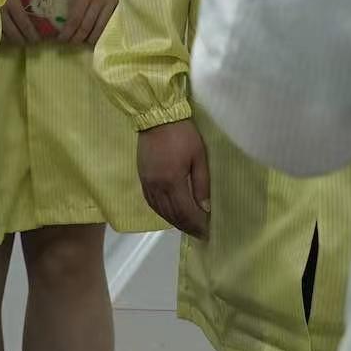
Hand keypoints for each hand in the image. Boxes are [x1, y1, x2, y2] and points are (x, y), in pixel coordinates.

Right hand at [0, 0, 36, 50]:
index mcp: (11, 0)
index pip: (23, 22)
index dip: (31, 33)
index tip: (38, 38)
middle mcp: (0, 10)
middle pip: (12, 33)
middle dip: (22, 40)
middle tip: (30, 41)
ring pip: (1, 33)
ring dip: (10, 39)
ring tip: (18, 39)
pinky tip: (3, 34)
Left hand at [55, 0, 118, 47]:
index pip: (74, 20)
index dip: (67, 33)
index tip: (60, 38)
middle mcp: (98, 1)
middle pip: (86, 28)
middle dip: (76, 39)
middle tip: (68, 42)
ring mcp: (110, 3)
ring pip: (100, 28)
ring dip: (90, 38)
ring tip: (81, 41)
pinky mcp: (118, 1)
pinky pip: (110, 22)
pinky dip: (102, 31)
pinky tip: (96, 34)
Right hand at [137, 119, 211, 239]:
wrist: (157, 117)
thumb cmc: (183, 134)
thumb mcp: (199, 157)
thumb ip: (202, 184)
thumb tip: (205, 207)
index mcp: (172, 181)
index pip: (186, 212)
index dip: (197, 224)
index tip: (207, 232)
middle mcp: (157, 187)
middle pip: (172, 215)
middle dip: (187, 226)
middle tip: (200, 233)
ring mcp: (147, 183)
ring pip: (160, 211)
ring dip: (174, 222)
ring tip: (187, 227)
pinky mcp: (142, 178)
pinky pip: (151, 202)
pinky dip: (161, 212)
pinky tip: (169, 214)